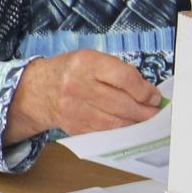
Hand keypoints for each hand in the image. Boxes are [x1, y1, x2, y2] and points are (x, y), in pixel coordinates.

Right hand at [5, 49, 161, 141]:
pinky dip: (120, 131)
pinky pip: (105, 133)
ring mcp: (74, 109)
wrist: (37, 90)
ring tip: (144, 120)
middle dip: (144, 111)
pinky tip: (127, 126)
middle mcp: (78, 86)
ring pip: (115, 123)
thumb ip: (118, 72)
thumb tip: (148, 92)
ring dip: (135, 124)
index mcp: (85, 64)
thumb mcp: (90, 60)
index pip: (124, 78)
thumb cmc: (70, 72)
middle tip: (155, 112)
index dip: (144, 90)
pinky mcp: (75, 127)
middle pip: (122, 104)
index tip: (154, 96)